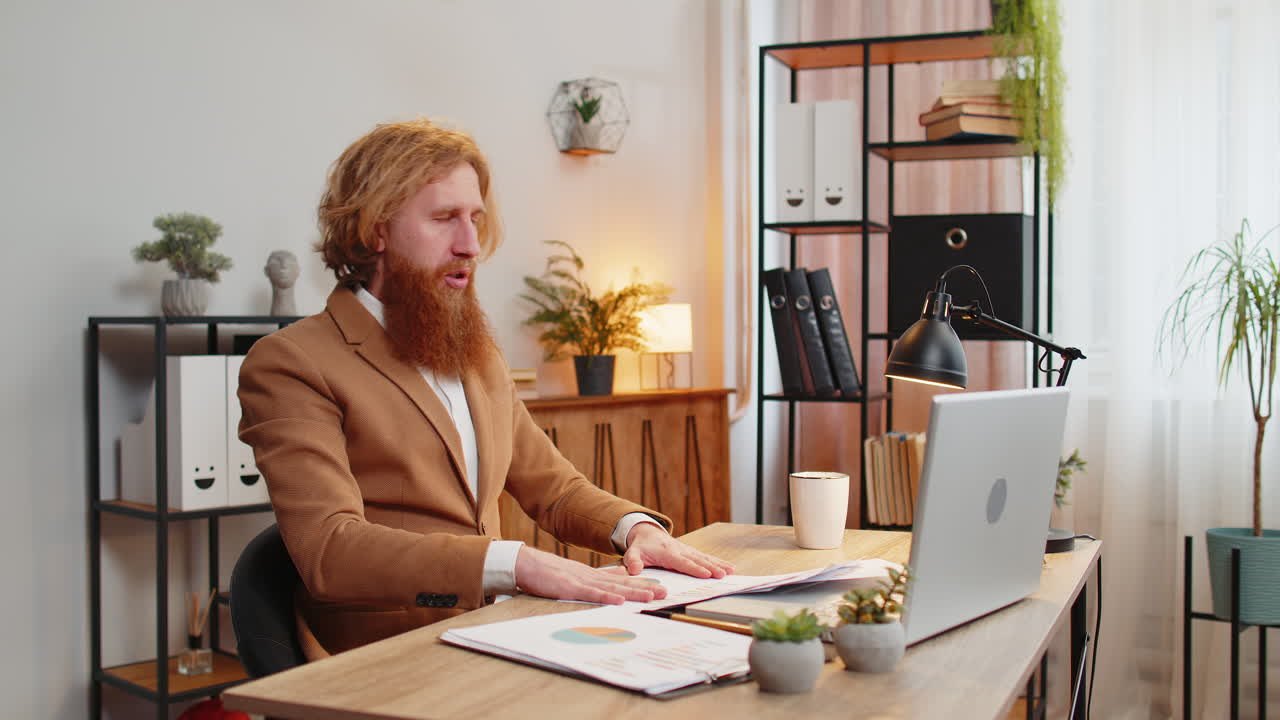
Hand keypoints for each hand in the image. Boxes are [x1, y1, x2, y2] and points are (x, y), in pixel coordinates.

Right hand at [514, 546, 668, 604]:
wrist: (525, 564)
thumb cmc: (548, 572)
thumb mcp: (577, 574)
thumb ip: (599, 576)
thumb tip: (621, 577)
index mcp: (593, 575)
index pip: (621, 581)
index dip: (641, 584)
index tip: (660, 587)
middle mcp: (590, 577)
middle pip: (622, 584)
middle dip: (644, 588)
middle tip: (664, 593)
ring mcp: (580, 581)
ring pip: (611, 588)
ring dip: (631, 593)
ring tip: (650, 596)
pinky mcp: (569, 588)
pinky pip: (590, 594)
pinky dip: (605, 597)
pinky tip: (618, 600)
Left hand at [622, 523, 735, 578]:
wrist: (646, 532)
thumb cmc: (640, 546)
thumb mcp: (632, 553)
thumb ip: (633, 561)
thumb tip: (634, 570)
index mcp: (667, 552)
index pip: (682, 562)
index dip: (694, 568)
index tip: (706, 574)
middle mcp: (680, 549)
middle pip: (697, 560)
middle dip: (711, 567)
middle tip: (723, 575)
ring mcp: (687, 550)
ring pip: (704, 557)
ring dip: (718, 564)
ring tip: (731, 570)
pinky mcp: (691, 551)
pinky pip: (706, 557)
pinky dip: (718, 562)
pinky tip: (730, 567)